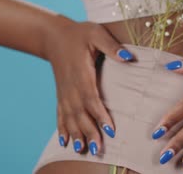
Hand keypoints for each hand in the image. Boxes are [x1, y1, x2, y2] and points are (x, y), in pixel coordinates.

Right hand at [42, 15, 135, 155]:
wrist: (53, 35)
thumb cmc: (79, 33)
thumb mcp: (96, 33)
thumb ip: (111, 46)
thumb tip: (129, 58)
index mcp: (81, 73)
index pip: (91, 98)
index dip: (100, 115)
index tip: (110, 129)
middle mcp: (71, 86)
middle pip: (80, 113)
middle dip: (89, 132)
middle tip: (99, 149)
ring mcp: (64, 91)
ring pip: (70, 117)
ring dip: (76, 134)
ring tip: (83, 150)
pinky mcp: (61, 93)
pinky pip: (60, 114)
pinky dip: (62, 128)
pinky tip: (65, 142)